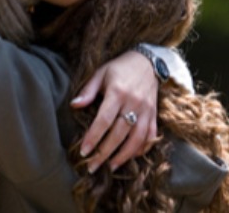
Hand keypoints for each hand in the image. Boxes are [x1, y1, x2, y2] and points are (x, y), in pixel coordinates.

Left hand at [70, 50, 158, 172]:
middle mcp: (133, 103)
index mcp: (117, 92)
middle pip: (119, 134)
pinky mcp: (154, 114)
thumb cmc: (120, 68)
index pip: (104, 120)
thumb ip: (87, 90)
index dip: (93, 137)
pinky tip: (131, 156)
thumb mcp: (101, 73)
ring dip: (124, 156)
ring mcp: (146, 110)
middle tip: (92, 166)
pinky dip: (142, 148)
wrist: (147, 61)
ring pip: (136, 139)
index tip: (84, 151)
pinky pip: (151, 135)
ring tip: (111, 166)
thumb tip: (74, 105)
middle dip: (104, 153)